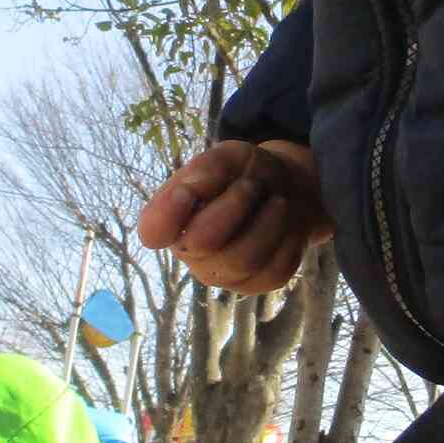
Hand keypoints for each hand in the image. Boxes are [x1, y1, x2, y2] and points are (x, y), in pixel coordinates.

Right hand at [136, 139, 333, 293]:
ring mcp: (222, 274)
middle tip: (252, 185)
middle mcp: (190, 253)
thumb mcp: (229, 157)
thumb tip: (187, 192)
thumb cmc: (247, 174)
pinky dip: (287, 240)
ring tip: (277, 202)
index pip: (153, 230)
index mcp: (173, 219)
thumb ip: (206, 169)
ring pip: (243, 259)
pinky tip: (283, 225)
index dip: (166, 214)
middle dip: (234, 205)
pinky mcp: (255, 285)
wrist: (290, 192)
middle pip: (202, 242)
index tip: (186, 192)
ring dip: (268, 222)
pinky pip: (273, 269)